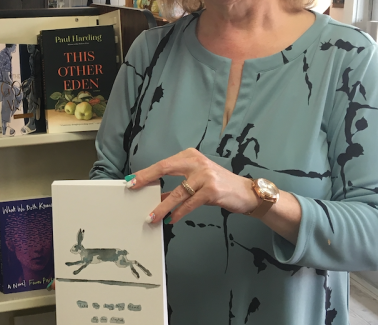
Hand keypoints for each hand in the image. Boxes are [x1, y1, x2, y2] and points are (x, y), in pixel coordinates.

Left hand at [127, 148, 259, 223]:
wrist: (245, 193)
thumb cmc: (218, 186)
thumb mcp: (196, 182)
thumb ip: (177, 187)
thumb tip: (156, 197)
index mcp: (190, 156)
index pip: (163, 163)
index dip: (146, 172)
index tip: (131, 179)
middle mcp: (197, 162)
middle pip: (165, 168)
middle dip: (147, 178)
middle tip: (133, 187)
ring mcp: (205, 176)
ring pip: (177, 192)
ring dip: (162, 206)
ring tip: (152, 216)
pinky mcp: (212, 190)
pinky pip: (190, 204)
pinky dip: (179, 213)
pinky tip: (172, 219)